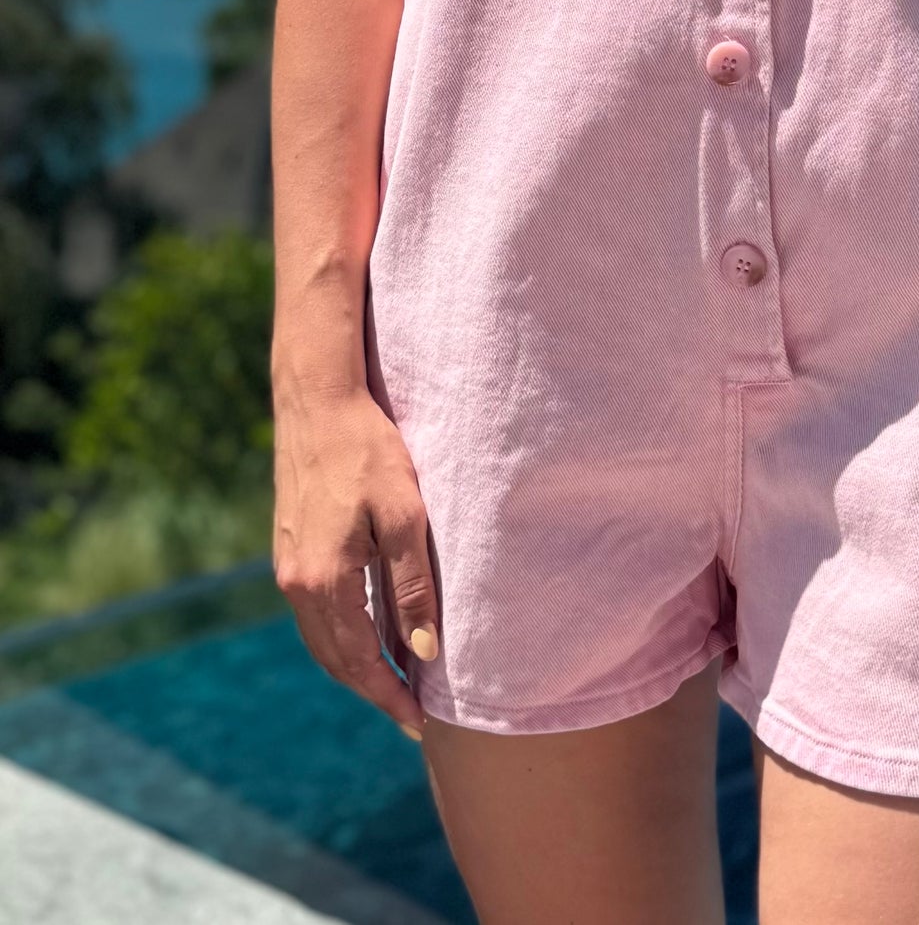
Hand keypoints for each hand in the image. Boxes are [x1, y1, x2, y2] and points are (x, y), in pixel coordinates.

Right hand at [272, 384, 439, 739]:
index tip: (418, 722)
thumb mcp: (405, 515)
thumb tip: (424, 651)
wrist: (317, 401)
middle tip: (410, 713)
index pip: (359, 662)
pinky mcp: (289, 548)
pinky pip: (315, 612)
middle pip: (335, 659)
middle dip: (373, 690)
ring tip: (395, 681)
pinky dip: (341, 635)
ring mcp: (287, 566)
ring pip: (321, 638)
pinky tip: (368, 633)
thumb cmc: (369, 451)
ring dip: (355, 665)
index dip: (390, 695)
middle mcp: (296, 582)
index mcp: (324, 581)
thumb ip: (413, 587)